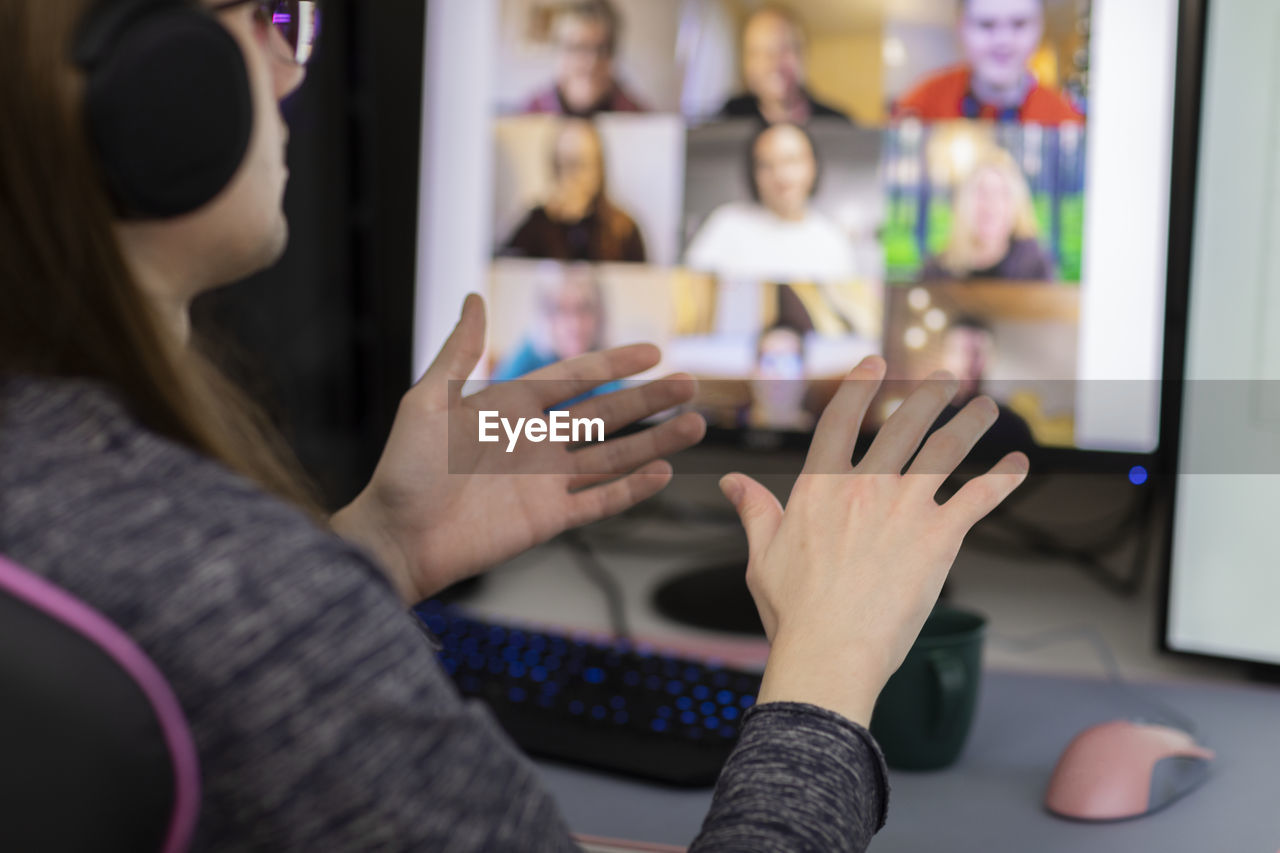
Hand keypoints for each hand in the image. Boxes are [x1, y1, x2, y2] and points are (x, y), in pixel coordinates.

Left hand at [332, 294, 705, 603]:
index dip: (614, 362)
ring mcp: (546, 481)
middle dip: (649, 400)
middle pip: (605, 415)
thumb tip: (474, 298)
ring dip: (654, 442)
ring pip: (613, 456)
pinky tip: (663, 473)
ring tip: (695, 425)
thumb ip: (459, 354)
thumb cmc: (403, 469)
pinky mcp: (549, 519)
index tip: (654, 350)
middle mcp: (536, 441)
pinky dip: (632, 489)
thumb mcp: (427, 401)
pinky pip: (600, 501)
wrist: (396, 537)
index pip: (574, 378)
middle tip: (690, 384)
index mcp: (511, 408)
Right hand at [719, 356, 1027, 726]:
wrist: (830, 649)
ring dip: (970, 423)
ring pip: (945, 449)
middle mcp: (865, 486)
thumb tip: (731, 481)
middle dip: (927, 395)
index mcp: (819, 487)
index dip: (859, 385)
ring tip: (987, 407)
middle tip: (945, 378)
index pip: (840, 419)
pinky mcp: (939, 537)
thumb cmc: (794, 611)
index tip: (875, 363)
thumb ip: (754, 510)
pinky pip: (979, 497)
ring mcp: (905, 508)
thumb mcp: (763, 555)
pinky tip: (1019, 465)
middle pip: (902, 424)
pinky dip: (1003, 479)